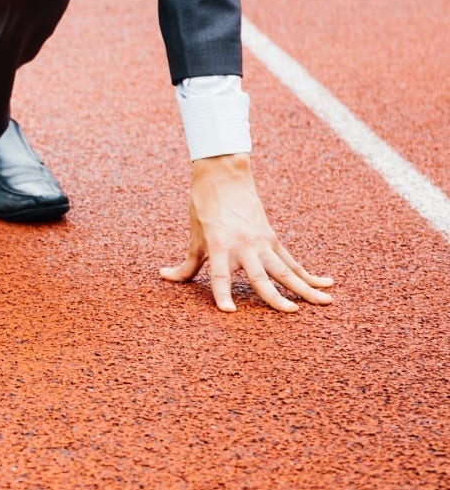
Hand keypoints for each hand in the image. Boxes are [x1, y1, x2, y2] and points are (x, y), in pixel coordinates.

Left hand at [160, 153, 333, 312]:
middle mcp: (243, 246)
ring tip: (325, 303)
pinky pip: (292, 261)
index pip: (220, 276)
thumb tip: (165, 277)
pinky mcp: (272, 239)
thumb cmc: (204, 207)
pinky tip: (325, 284)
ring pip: (286, 271)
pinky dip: (308, 274)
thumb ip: (186, 264)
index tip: (228, 311)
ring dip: (305, 288)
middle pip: (262, 277)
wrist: (224, 176)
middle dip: (276, 297)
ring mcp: (261, 243)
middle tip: (291, 313)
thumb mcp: (194, 236)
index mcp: (219, 246)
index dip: (222, 293)